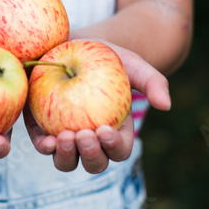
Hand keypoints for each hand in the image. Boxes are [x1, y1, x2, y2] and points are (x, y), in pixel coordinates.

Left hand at [24, 39, 170, 173]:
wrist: (72, 45)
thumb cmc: (107, 57)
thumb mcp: (132, 64)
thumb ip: (152, 81)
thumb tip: (166, 105)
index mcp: (116, 131)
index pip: (119, 149)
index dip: (114, 146)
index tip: (105, 130)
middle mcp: (91, 141)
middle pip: (94, 163)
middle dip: (91, 155)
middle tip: (85, 134)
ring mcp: (66, 138)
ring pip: (67, 162)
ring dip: (67, 156)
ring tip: (65, 137)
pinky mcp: (42, 129)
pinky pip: (43, 145)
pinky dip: (44, 146)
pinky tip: (45, 139)